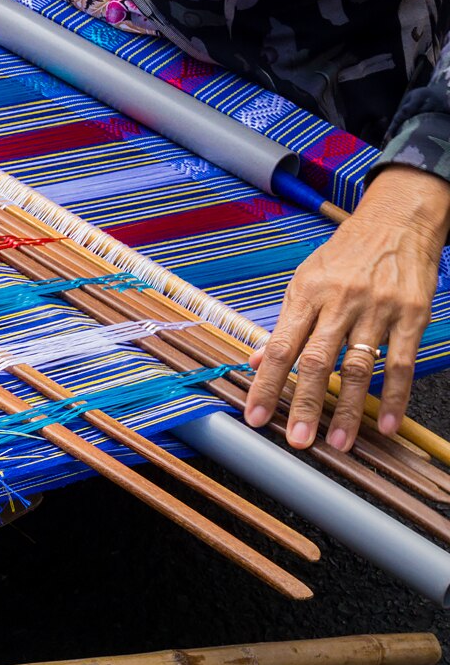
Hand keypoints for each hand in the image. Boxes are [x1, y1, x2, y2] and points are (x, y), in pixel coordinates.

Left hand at [245, 164, 449, 450]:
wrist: (395, 223)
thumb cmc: (344, 255)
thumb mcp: (303, 280)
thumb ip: (283, 323)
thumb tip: (253, 360)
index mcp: (306, 295)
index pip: (279, 347)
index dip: (265, 385)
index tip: (255, 416)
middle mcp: (338, 302)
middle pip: (317, 361)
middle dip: (305, 404)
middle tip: (297, 440)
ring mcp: (376, 309)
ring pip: (359, 367)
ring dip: (348, 409)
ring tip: (338, 442)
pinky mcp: (411, 316)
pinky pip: (401, 363)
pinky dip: (393, 397)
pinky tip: (384, 423)